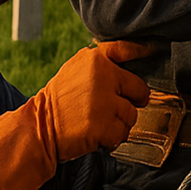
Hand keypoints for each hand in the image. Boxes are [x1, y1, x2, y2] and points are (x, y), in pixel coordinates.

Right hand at [36, 41, 152, 159]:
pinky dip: (112, 139)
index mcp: (95, 59)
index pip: (125, 50)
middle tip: (114, 110)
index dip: (141, 51)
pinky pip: (121, 133)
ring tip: (100, 124)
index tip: (154, 51)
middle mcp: (102, 76)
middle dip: (131, 102)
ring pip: (132, 114)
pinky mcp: (101, 124)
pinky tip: (98, 136)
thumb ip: (100, 64)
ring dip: (120, 124)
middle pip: (138, 89)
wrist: (37, 130)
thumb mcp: (75, 70)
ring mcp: (102, 101)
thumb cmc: (58, 102)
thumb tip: (129, 58)